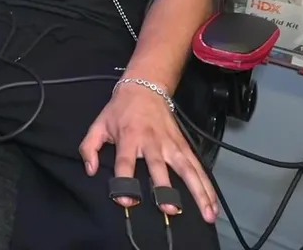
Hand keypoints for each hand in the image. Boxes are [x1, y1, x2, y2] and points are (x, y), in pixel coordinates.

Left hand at [79, 83, 217, 223]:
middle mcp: (152, 142)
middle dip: (164, 188)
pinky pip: (197, 166)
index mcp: (128, 138)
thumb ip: (89, 148)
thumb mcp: (98, 124)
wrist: (145, 88)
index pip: (125, 162)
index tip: (126, 200)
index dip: (124, 181)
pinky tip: (212, 204)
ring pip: (187, 169)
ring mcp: (171, 144)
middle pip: (159, 167)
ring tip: (207, 214)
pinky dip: (207, 185)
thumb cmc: (120, 110)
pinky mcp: (183, 145)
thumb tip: (91, 170)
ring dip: (198, 191)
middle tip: (169, 209)